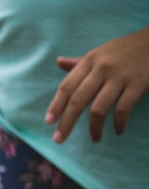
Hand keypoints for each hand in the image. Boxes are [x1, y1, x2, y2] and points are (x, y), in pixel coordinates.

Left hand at [46, 26, 148, 143]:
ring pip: (99, 108)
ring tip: (94, 139)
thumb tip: (59, 62)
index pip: (67, 86)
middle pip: (78, 100)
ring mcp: (120, 76)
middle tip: (59, 139)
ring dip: (94, 128)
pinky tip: (117, 131)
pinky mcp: (138, 84)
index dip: (56, 105)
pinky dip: (119, 123)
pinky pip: (123, 109)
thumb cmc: (126, 49)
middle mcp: (102, 68)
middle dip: (67, 122)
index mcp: (90, 60)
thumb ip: (80, 62)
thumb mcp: (101, 52)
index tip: (49, 122)